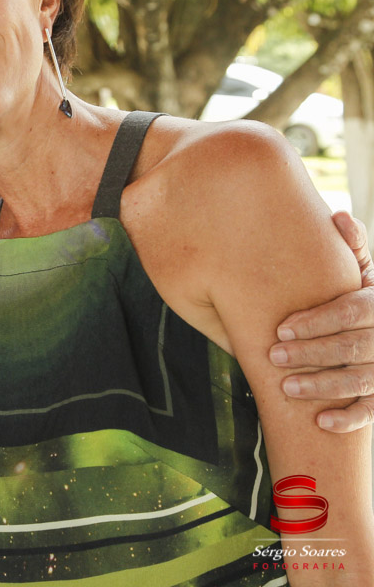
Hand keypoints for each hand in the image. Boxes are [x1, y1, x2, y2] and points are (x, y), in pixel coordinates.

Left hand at [270, 211, 373, 431]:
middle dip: (312, 353)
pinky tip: (322, 423)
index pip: (352, 312)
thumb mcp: (363, 271)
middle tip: (274, 356)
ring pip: (363, 381)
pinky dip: (350, 419)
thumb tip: (337, 215)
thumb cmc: (364, 297)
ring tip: (286, 387)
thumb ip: (352, 247)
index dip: (317, 321)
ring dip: (323, 387)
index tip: (280, 327)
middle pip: (353, 347)